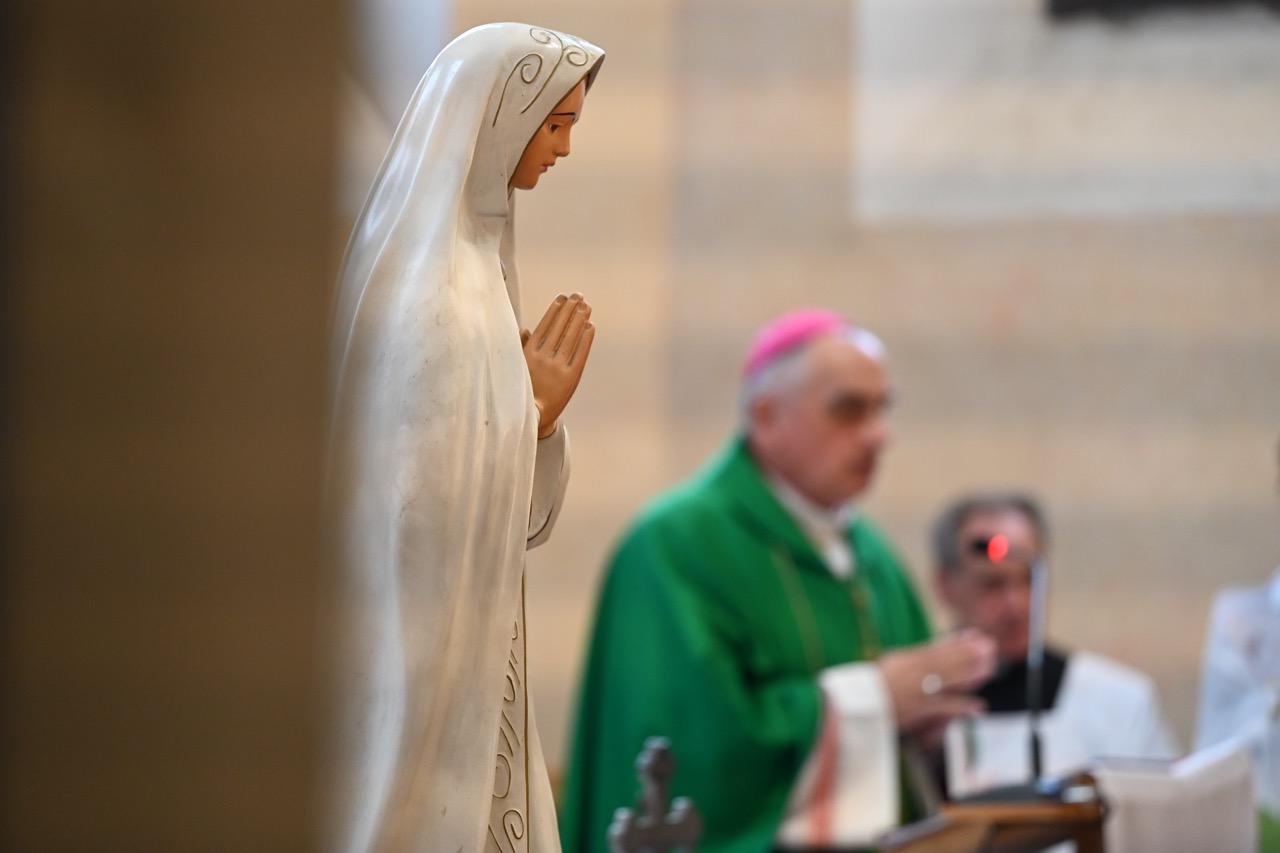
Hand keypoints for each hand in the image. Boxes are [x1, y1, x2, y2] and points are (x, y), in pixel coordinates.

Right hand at [522, 293, 594, 437]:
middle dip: (570, 309)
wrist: (532, 417)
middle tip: (579, 295)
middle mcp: (543, 358)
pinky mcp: (571, 378)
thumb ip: (521, 347)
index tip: (562, 298)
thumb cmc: (523, 389)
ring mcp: (557, 368)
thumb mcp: (518, 367)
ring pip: (570, 338)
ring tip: (586, 306)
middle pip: (559, 328)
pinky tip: (590, 327)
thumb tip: (524, 328)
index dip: (554, 310)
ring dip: (579, 320)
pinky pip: (580, 354)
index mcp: (528, 354)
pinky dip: (586, 339)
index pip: (544, 326)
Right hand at [878, 629, 996, 735]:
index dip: (958, 642)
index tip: (975, 635)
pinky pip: (944, 707)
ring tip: (989, 667)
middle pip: (946, 661)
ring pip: (948, 679)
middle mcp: (914, 673)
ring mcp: (917, 690)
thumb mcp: (895, 662)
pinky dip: (962, 706)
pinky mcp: (919, 709)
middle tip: (989, 647)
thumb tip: (942, 645)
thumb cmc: (877, 684)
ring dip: (969, 673)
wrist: (859, 705)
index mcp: (907, 660)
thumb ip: (918, 654)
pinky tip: (979, 705)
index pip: (938, 648)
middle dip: (968, 653)